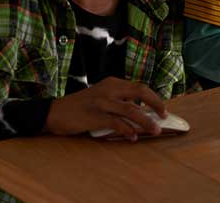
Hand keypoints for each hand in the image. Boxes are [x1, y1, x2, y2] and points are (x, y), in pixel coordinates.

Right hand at [45, 77, 167, 140]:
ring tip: (155, 130)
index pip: (140, 87)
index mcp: (113, 83)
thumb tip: (142, 112)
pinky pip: (116, 123)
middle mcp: (109, 89)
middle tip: (164, 116)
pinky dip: (128, 130)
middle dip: (155, 104)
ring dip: (146, 121)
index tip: (163, 109)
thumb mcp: (102, 96)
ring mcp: (102, 102)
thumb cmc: (81, 106)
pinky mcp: (94, 116)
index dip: (154, 98)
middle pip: (140, 93)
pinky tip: (133, 136)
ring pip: (131, 110)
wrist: (54, 112)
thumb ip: (119, 100)